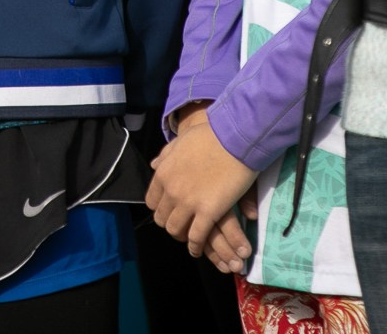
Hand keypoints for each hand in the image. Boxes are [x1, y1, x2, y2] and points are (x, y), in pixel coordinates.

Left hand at [147, 109, 258, 263]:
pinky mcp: (207, 212)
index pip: (152, 202)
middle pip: (162, 219)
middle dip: (170, 224)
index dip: (161, 209)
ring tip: (189, 239)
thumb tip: (154, 164)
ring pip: (176, 230)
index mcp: (163, 173)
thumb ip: (166, 155)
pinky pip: (196, 237)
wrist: (233, 137)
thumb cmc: (210, 136)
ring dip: (182, 236)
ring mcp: (188, 203)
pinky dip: (196, 246)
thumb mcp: (180, 142)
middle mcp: (171, 190)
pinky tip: (198, 249)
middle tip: (182, 226)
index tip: (171, 211)